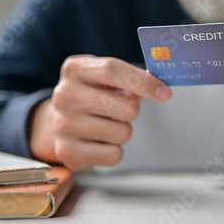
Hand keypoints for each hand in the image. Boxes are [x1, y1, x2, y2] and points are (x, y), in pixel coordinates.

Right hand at [28, 55, 171, 170]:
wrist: (58, 118)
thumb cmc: (91, 93)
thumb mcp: (103, 76)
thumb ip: (130, 76)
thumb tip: (161, 89)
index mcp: (75, 69)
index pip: (113, 70)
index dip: (143, 82)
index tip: (164, 93)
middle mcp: (64, 95)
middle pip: (125, 106)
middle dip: (132, 110)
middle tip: (119, 108)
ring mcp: (63, 124)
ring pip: (122, 133)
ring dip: (122, 130)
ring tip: (106, 123)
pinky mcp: (67, 151)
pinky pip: (114, 155)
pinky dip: (114, 150)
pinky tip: (99, 140)